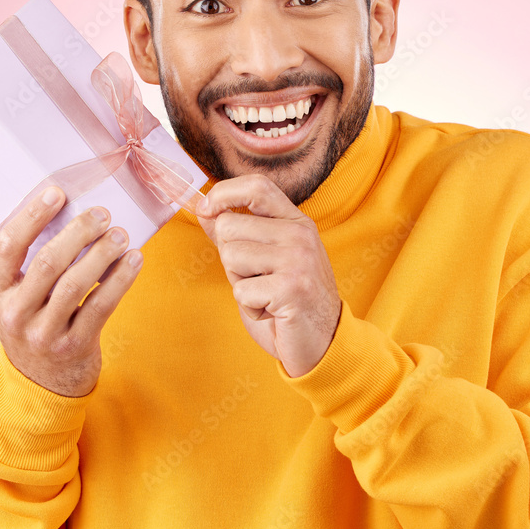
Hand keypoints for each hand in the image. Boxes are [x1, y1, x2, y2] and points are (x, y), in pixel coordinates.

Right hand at [0, 186, 142, 396]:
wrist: (41, 382)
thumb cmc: (34, 321)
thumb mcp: (17, 296)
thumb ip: (31, 262)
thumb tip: (68, 210)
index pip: (10, 246)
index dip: (32, 216)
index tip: (57, 193)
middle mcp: (14, 314)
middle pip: (48, 263)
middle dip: (79, 233)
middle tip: (102, 214)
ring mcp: (44, 333)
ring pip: (76, 284)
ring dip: (102, 254)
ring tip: (121, 235)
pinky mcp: (74, 347)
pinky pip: (100, 307)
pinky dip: (120, 280)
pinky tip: (134, 260)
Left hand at [195, 174, 340, 377]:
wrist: (325, 342)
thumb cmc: (290, 302)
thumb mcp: (266, 260)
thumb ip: (239, 235)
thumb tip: (205, 210)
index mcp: (296, 222)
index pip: (256, 186)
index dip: (223, 192)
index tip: (205, 208)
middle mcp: (300, 235)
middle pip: (228, 225)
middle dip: (229, 257)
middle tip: (256, 278)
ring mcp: (298, 260)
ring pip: (230, 257)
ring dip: (239, 283)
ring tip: (266, 294)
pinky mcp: (292, 289)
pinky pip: (241, 290)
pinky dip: (249, 306)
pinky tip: (272, 311)